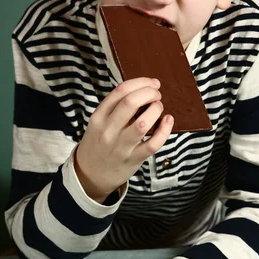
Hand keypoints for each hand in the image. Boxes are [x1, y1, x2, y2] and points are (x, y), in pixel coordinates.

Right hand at [74, 77, 173, 200]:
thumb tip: (145, 89)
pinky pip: (153, 144)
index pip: (120, 91)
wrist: (89, 175)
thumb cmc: (99, 143)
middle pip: (131, 102)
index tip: (152, 83)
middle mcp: (108, 130)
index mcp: (99, 116)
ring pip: (143, 123)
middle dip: (150, 93)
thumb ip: (116, 107)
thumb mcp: (99, 122)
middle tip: (157, 94)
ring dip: (156, 110)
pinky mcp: (133, 159)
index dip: (140, 82)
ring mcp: (121, 146)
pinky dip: (165, 130)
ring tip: (158, 108)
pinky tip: (168, 121)